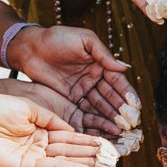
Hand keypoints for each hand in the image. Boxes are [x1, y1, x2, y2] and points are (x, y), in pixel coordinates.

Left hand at [0, 94, 98, 166]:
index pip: (69, 135)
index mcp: (40, 127)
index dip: (86, 139)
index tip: (105, 141)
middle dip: (90, 154)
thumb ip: (50, 118)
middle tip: (111, 158)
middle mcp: (39, 144)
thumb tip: (71, 128)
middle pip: (70, 150)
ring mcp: (32, 157)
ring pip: (64, 161)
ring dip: (84, 165)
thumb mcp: (27, 106)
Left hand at [8, 24, 140, 137]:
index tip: (135, 106)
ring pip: (100, 106)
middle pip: (110, 96)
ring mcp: (82, 90)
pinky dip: (95, 120)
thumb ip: (104, 54)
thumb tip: (126, 67)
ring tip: (121, 129)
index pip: (117, 81)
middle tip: (131, 122)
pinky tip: (104, 128)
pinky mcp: (69, 99)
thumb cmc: (57, 38)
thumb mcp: (85, 40)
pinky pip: (84, 110)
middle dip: (121, 109)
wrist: (30, 48)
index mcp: (100, 63)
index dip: (127, 93)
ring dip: (111, 117)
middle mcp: (93, 78)